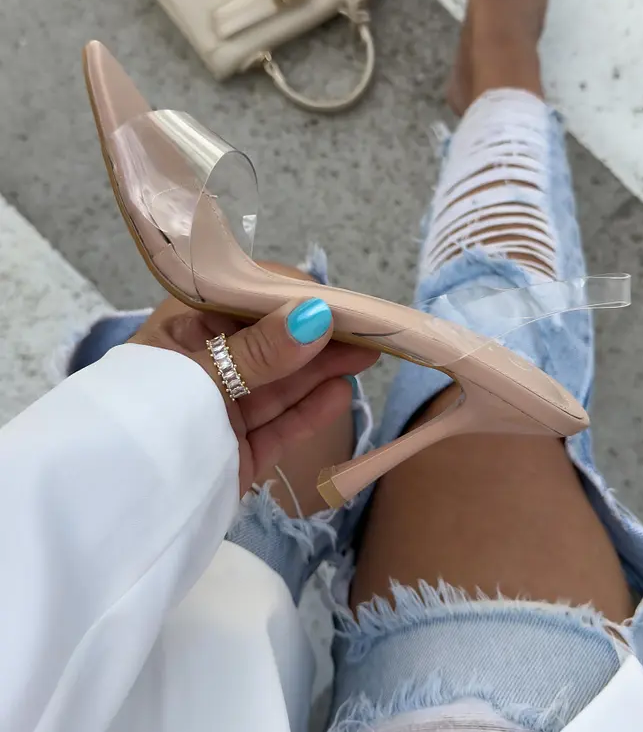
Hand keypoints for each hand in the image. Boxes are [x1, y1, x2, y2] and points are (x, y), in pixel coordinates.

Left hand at [129, 297, 377, 494]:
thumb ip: (261, 350)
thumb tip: (318, 315)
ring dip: (323, 369)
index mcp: (186, 330)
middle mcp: (207, 364)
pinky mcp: (237, 451)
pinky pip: (279, 425)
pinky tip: (340, 394)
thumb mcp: (203, 374)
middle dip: (319, 334)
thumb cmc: (148, 416)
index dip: (295, 299)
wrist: (108, 508)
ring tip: (367, 355)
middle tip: (370, 330)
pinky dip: (310, 411)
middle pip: (272, 342)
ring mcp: (223, 410)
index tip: (340, 304)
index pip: (248, 300)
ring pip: (281, 384)